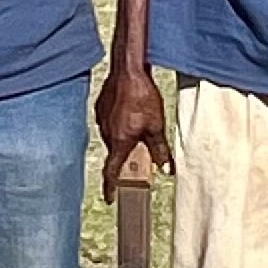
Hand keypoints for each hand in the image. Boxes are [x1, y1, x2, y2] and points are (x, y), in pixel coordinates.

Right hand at [96, 67, 172, 201]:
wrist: (128, 70)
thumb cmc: (142, 96)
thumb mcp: (156, 126)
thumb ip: (160, 150)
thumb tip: (166, 169)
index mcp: (119, 142)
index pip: (111, 172)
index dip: (110, 187)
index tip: (110, 198)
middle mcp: (107, 134)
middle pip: (116, 153)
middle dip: (128, 153)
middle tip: (142, 146)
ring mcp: (101, 120)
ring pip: (114, 136)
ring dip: (125, 135)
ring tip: (139, 121)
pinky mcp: (100, 108)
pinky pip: (110, 123)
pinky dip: (120, 122)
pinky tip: (131, 111)